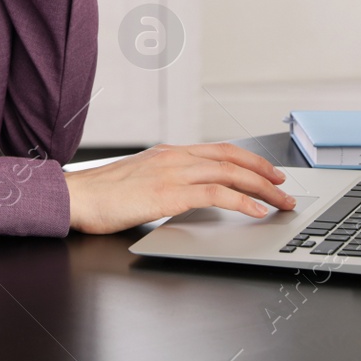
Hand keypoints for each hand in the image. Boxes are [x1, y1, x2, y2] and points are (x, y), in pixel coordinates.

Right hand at [63, 142, 297, 233]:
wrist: (76, 197)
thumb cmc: (101, 194)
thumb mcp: (141, 180)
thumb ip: (166, 181)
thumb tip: (188, 194)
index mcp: (169, 152)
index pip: (220, 150)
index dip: (249, 159)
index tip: (268, 172)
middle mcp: (175, 157)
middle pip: (232, 159)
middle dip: (264, 174)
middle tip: (285, 188)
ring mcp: (173, 172)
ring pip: (230, 174)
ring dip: (262, 189)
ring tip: (280, 202)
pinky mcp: (169, 193)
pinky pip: (216, 193)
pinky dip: (241, 201)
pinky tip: (256, 211)